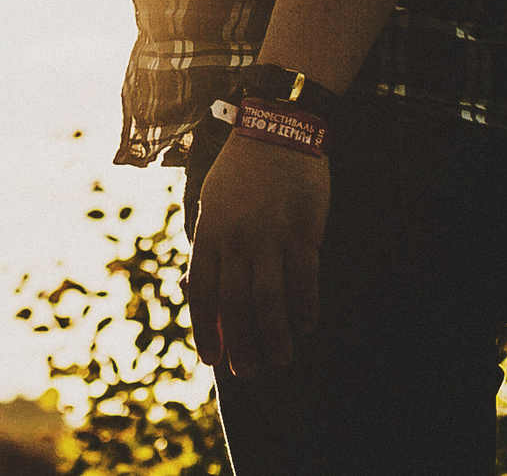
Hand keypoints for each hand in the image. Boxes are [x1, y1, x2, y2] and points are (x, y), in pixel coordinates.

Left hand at [185, 132, 330, 375]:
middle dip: (241, 344)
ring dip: (274, 336)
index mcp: (210, 232)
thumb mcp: (210, 202)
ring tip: (280, 360)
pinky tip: (306, 326)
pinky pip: (304, 278)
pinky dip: (304, 306)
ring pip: (269, 299)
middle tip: (249, 373)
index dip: (205, 330)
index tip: (211, 360)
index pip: (202, 294)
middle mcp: (236, 239)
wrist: (278, 132)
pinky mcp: (303, 230)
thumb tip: (200, 293)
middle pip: (235, 305)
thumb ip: (208, 245)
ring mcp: (270, 236)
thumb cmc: (240, 171)